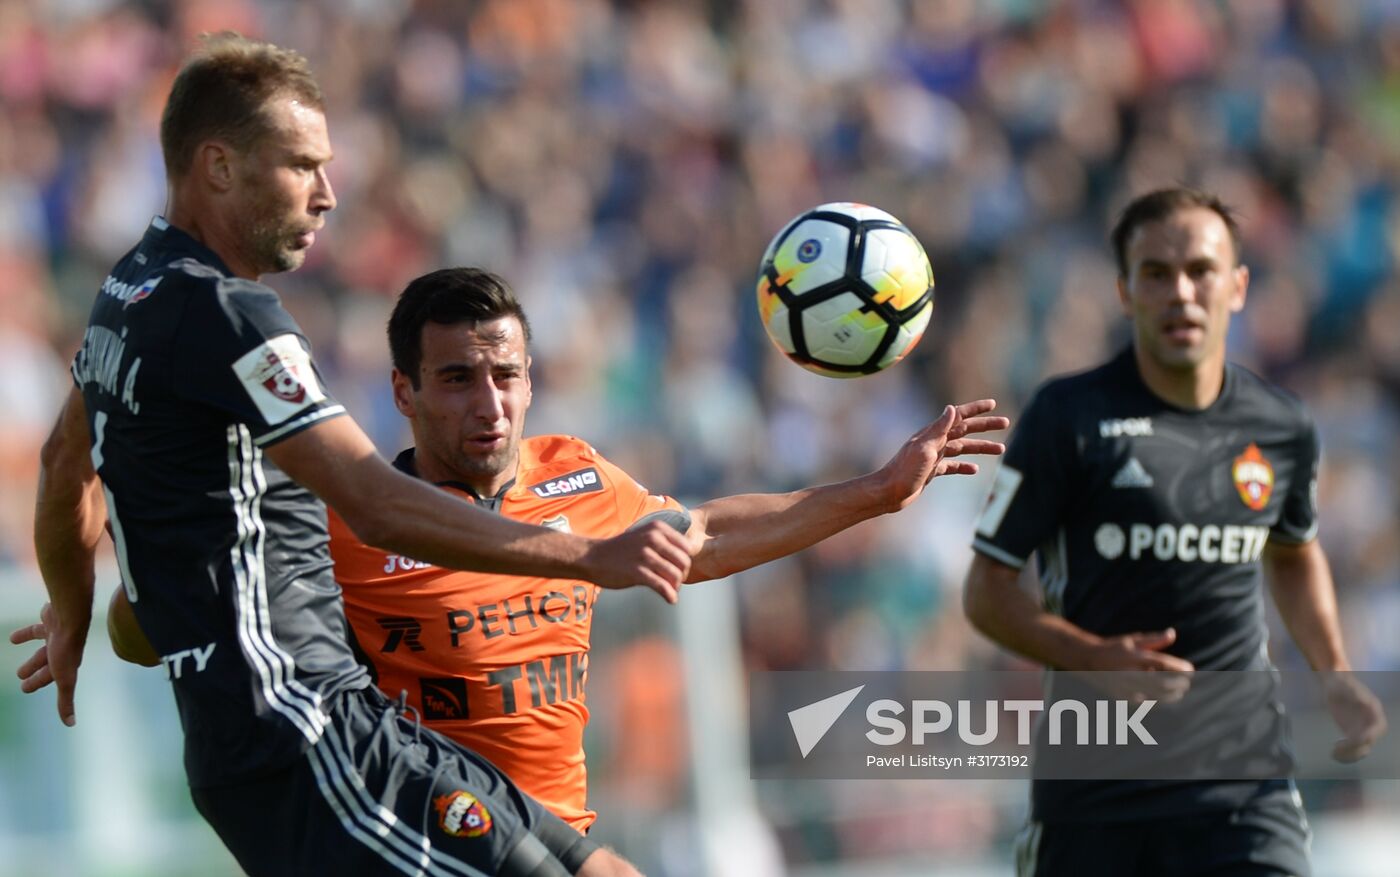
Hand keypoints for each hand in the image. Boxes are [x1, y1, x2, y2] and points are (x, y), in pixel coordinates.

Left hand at [9, 602, 86, 725]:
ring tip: (18, 659)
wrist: (70, 618)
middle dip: (34, 670)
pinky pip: (36, 629)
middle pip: (46, 663)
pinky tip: (12, 638)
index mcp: (65, 665)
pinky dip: (24, 634)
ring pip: (42, 647)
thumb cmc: (67, 650)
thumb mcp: (64, 680)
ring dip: (32, 654)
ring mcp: (57, 636)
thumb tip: (71, 724)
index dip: (35, 683)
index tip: (24, 688)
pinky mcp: (50, 622)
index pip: (49, 678)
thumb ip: (65, 700)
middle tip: (20, 676)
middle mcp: (62, 651)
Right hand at [581, 520, 696, 603]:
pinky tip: (670, 600)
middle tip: (675, 583)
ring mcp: (645, 555)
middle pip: (684, 562)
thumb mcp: (643, 536)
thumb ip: (663, 544)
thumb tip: (685, 563)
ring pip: (675, 575)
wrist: (592, 557)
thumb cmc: (620, 550)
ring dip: (676, 587)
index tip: (678, 570)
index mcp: (657, 528)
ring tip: (670, 591)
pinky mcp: (637, 572)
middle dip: (683, 575)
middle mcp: (653, 539)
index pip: (686, 547)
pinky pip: (662, 586)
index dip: (685, 561)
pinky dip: (670, 595)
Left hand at [876, 399, 1009, 511]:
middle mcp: (934, 442)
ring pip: (962, 448)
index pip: (958, 417)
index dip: (976, 409)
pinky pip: (952, 466)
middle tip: (1006, 422)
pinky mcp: (931, 471)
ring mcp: (933, 456)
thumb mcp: (924, 449)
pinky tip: (975, 469)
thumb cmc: (904, 471)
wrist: (888, 493)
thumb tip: (951, 408)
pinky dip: (964, 466)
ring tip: (1001, 449)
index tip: (993, 404)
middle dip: (985, 426)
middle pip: (965, 430)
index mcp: (933, 434)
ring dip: (981, 447)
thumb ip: (939, 429)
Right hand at [1077, 628, 1194, 703]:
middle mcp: (1130, 672)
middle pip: (1162, 682)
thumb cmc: (1115, 648)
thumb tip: (1173, 634)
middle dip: (1178, 684)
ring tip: (1179, 692)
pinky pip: (1146, 703)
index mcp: (1134, 656)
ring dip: (1172, 695)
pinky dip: (1159, 701)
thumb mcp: (1132, 640)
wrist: (1088, 660)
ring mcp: (1125, 686)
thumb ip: (1154, 640)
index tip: (1190, 669)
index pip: (1162, 663)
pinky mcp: (1122, 697)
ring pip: (1156, 696)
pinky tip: (1164, 698)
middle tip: (1186, 682)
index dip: (1179, 668)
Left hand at [1322, 672, 1385, 762]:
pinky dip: (1345, 753)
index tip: (1356, 740)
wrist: (1334, 684)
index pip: (1378, 728)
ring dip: (1350, 755)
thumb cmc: (1342, 683)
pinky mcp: (1352, 734)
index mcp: (1374, 711)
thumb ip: (1355, 693)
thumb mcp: (1347, 685)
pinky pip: (1352, 748)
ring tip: (1334, 754)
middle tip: (1338, 749)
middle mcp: (1371, 723)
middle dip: (1356, 748)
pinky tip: (1334, 753)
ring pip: (1361, 749)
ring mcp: (1362, 730)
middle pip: (1369, 742)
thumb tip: (1365, 701)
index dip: (1370, 736)